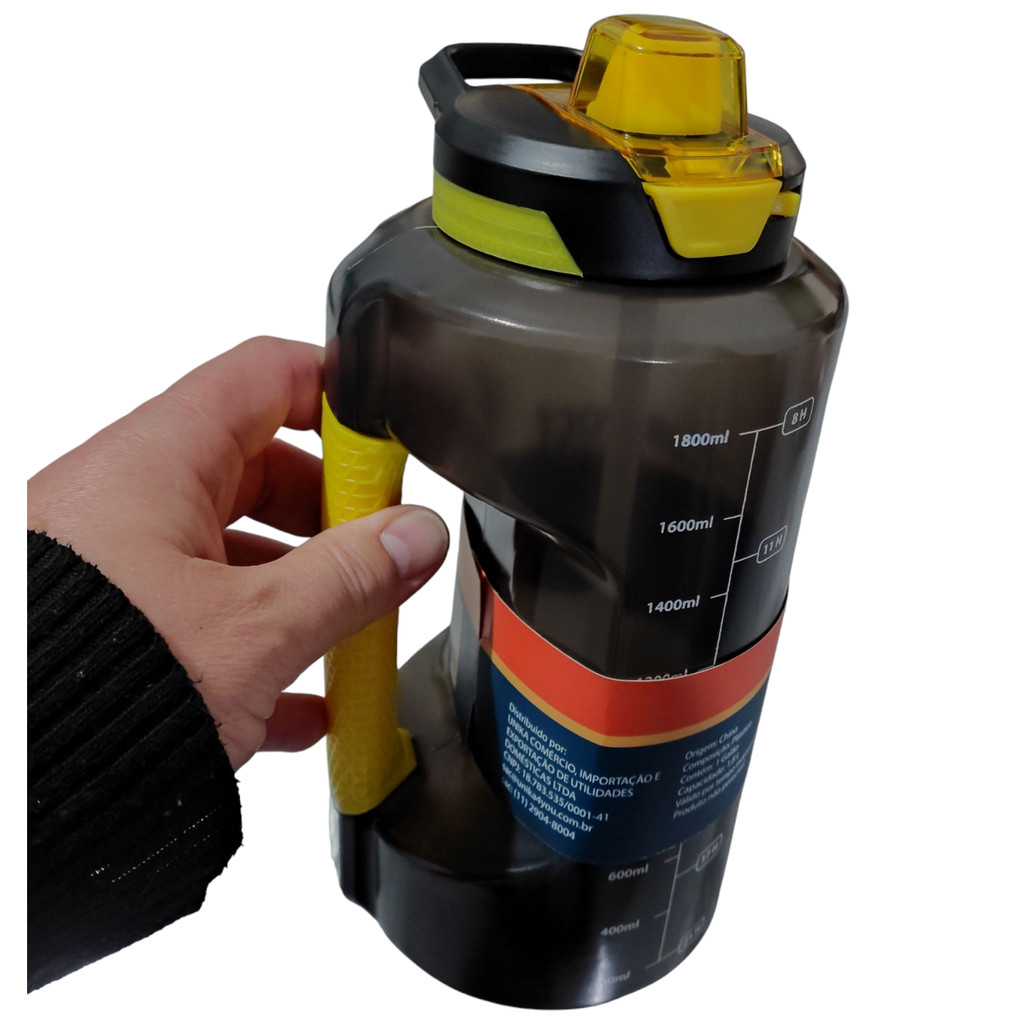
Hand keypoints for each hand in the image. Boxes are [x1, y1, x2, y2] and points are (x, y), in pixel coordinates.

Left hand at [27, 336, 448, 770]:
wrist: (9, 798)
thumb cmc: (90, 692)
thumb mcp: (255, 629)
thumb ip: (352, 576)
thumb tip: (415, 538)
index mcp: (156, 465)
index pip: (266, 377)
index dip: (337, 396)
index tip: (389, 444)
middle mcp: (127, 502)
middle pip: (257, 467)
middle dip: (331, 509)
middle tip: (380, 547)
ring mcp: (117, 567)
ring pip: (232, 549)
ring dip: (301, 589)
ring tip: (350, 634)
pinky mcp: (114, 630)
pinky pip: (201, 616)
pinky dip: (258, 647)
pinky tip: (299, 705)